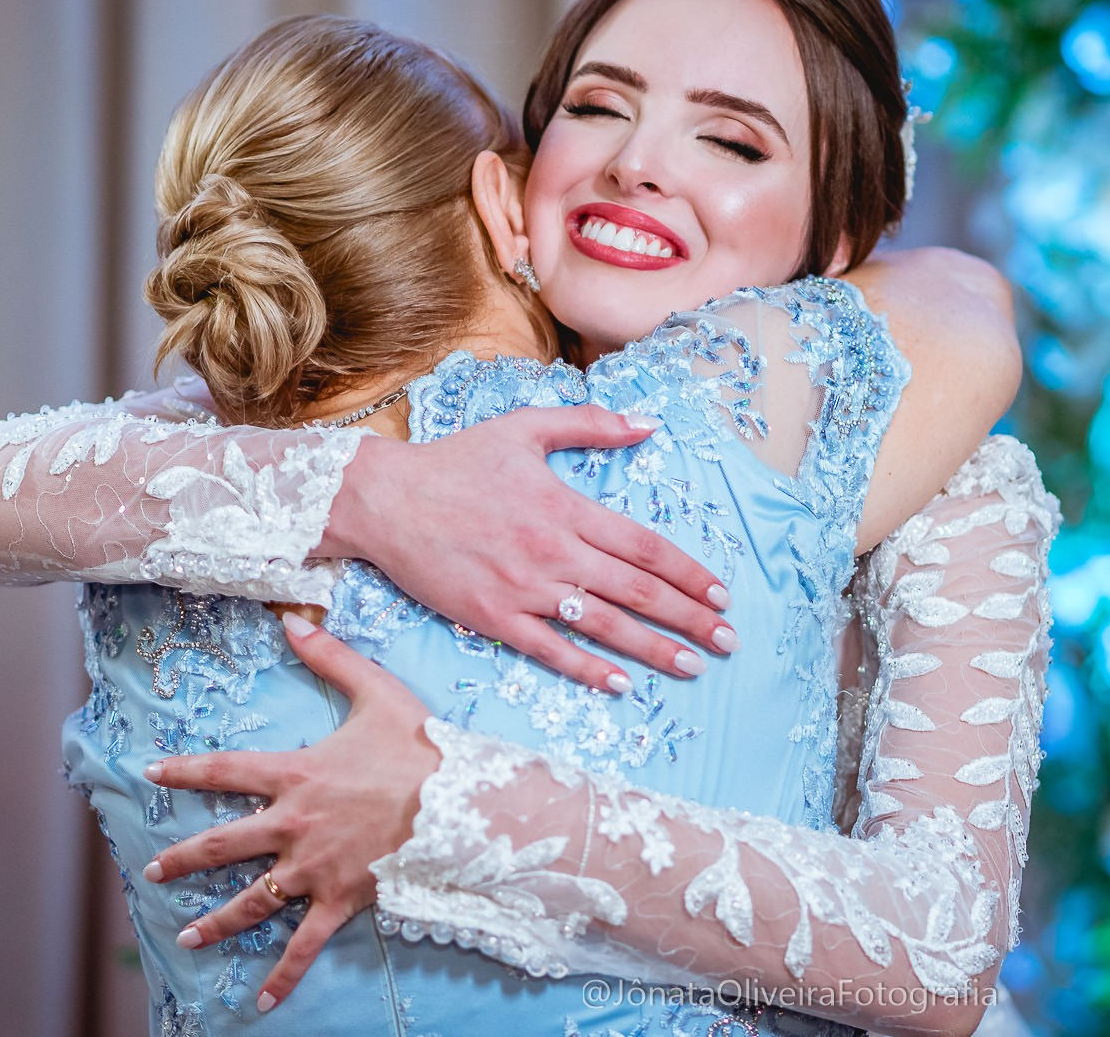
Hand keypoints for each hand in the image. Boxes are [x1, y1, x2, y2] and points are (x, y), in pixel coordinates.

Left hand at [143, 613, 436, 1012]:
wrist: (461, 803)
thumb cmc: (421, 747)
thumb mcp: (376, 692)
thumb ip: (330, 657)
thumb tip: (292, 619)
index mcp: (296, 776)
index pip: (227, 770)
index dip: (186, 770)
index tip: (152, 772)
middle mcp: (293, 825)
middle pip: (224, 844)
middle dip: (184, 858)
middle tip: (153, 870)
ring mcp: (313, 869)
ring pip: (251, 901)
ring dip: (216, 922)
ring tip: (187, 938)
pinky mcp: (339, 900)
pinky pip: (304, 946)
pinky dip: (282, 977)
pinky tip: (259, 1003)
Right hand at [322, 405, 738, 691]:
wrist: (382, 499)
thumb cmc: (455, 461)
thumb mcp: (525, 427)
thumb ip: (589, 425)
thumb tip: (647, 425)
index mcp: (566, 507)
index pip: (644, 546)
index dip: (687, 573)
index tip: (721, 594)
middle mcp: (553, 551)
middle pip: (637, 591)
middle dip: (688, 618)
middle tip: (727, 640)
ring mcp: (523, 588)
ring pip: (603, 625)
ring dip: (653, 649)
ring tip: (694, 666)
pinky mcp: (492, 617)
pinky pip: (549, 650)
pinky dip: (587, 669)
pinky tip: (621, 684)